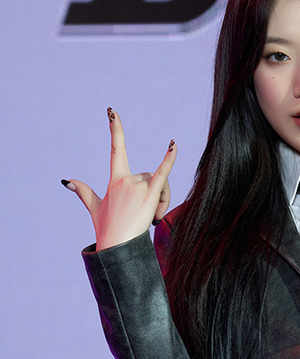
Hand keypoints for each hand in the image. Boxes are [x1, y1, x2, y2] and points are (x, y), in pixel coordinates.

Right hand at [63, 107, 176, 250]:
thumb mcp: (95, 208)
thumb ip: (84, 192)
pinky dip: (169, 158)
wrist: (116, 246)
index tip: (112, 112)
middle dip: (155, 195)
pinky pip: (162, 173)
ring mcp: (137, 186)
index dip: (115, 129)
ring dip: (162, 201)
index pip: (117, 149)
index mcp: (115, 180)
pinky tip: (173, 145)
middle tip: (148, 218)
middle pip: (150, 177)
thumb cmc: (107, 229)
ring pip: (160, 184)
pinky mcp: (149, 195)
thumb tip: (68, 181)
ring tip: (152, 219)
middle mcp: (126, 179)